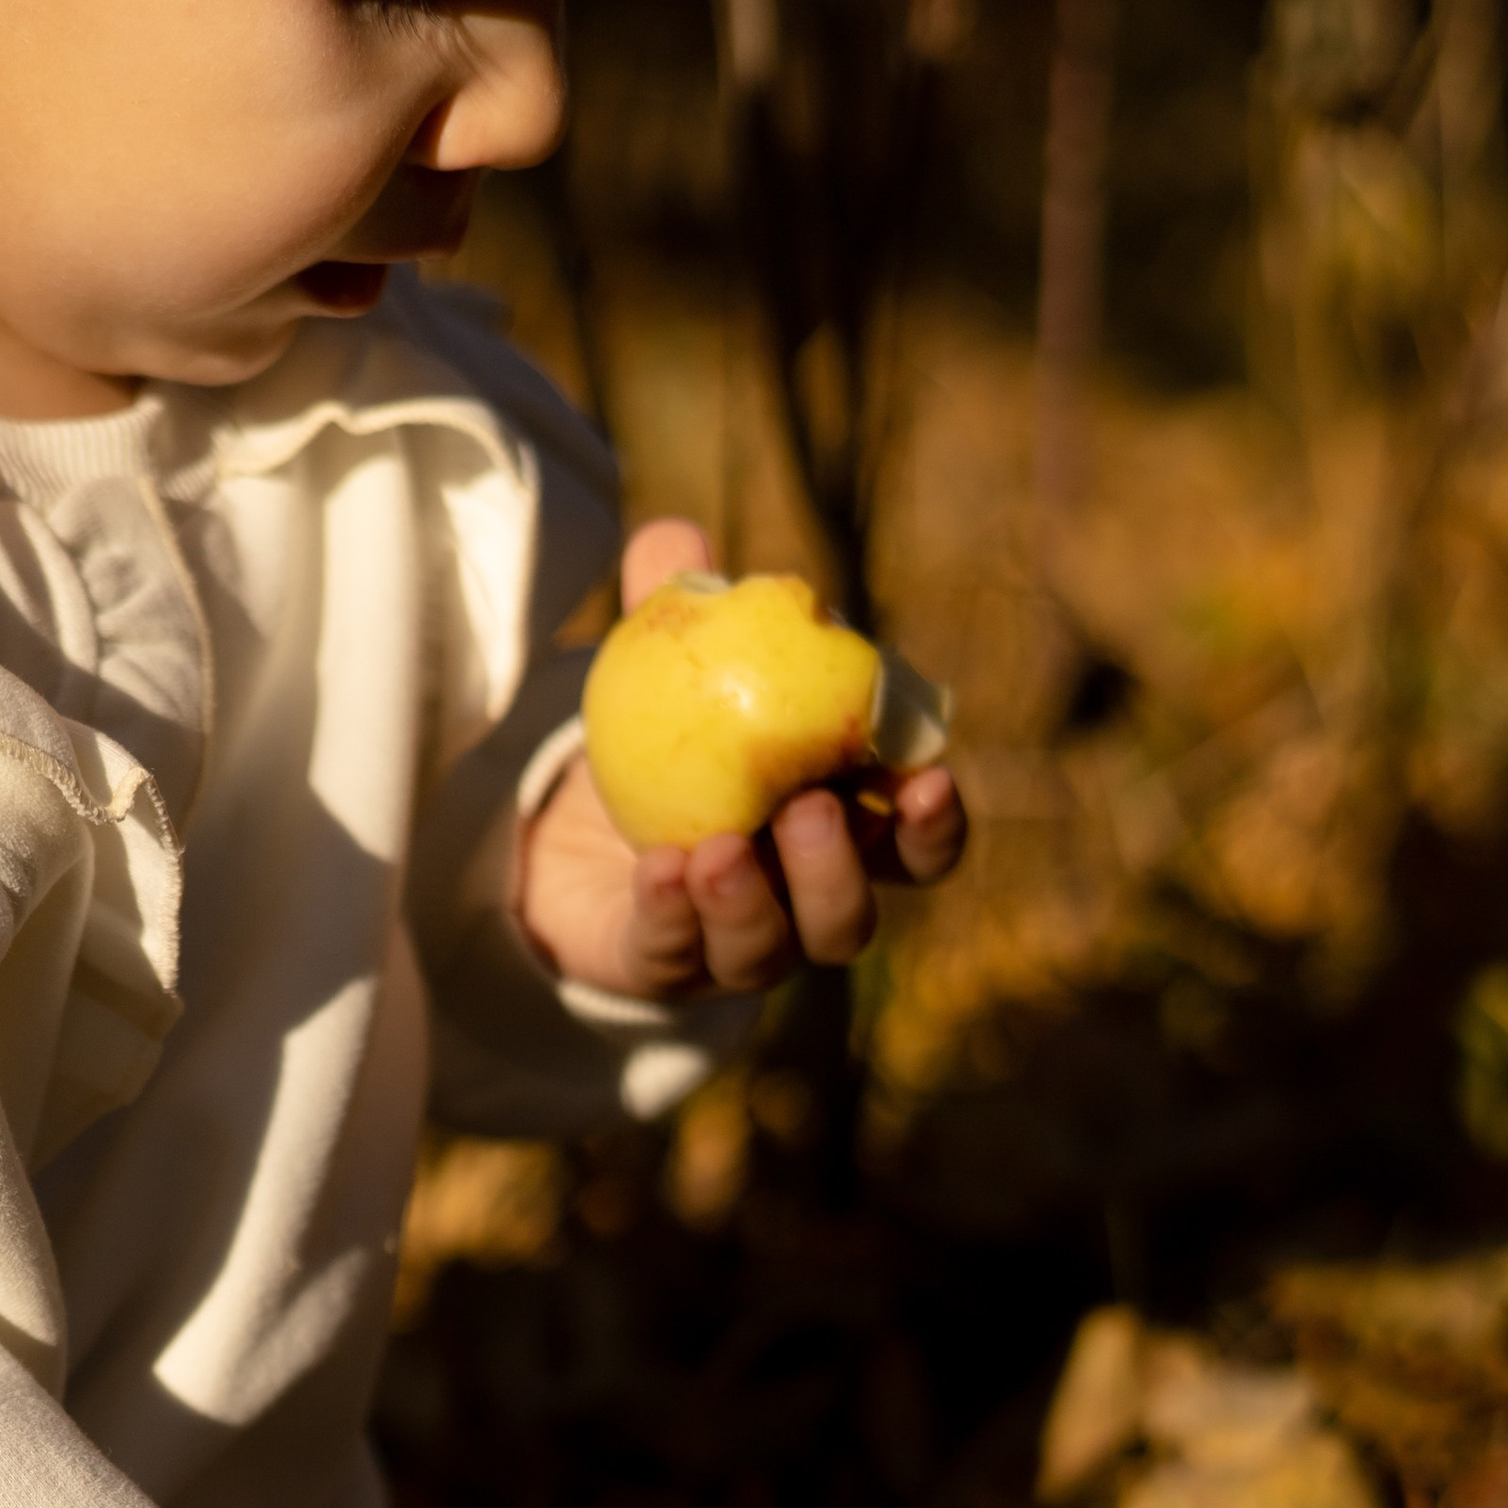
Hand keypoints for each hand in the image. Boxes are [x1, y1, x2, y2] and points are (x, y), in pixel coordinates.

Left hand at [516, 518, 966, 1002]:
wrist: (574, 829)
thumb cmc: (667, 738)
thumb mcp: (673, 665)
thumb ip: (683, 604)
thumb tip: (675, 538)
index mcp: (841, 831)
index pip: (915, 846)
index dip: (932, 825)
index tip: (927, 780)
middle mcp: (800, 904)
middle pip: (851, 919)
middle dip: (839, 872)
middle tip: (809, 808)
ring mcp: (733, 946)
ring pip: (771, 954)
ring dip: (757, 903)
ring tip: (720, 848)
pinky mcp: (661, 969)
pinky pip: (674, 954)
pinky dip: (673, 916)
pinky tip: (660, 870)